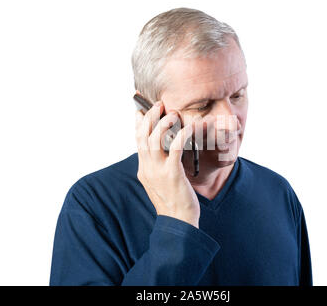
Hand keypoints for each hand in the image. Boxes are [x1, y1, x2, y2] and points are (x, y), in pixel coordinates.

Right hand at [135, 100, 199, 227]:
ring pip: (154, 140)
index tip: (140, 110)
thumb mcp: (159, 182)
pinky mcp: (171, 174)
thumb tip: (161, 150)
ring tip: (172, 113)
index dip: (138, 123)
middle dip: (149, 117)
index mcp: (143, 169)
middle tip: (159, 105)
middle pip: (143, 136)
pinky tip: (189, 127)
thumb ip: (156, 165)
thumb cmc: (173, 201)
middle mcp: (147, 168)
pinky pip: (175, 149)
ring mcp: (157, 171)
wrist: (178, 222)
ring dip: (163, 123)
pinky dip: (181, 135)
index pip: (137, 141)